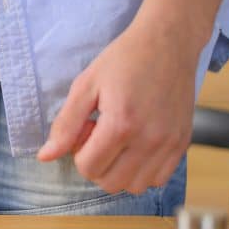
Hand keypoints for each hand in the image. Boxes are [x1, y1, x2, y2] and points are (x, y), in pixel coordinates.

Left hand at [36, 21, 196, 194]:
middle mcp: (150, 139)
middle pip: (111, 183)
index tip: (87, 127)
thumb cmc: (123, 60)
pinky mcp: (183, 143)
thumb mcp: (85, 85)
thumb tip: (45, 156)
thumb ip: (65, 125)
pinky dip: (143, 170)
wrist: (167, 43)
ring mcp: (170, 143)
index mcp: (121, 124)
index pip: (89, 168)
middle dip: (97, 164)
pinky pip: (159, 178)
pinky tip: (137, 145)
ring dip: (120, 170)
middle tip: (100, 134)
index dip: (78, 152)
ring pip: (136, 186)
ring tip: (119, 139)